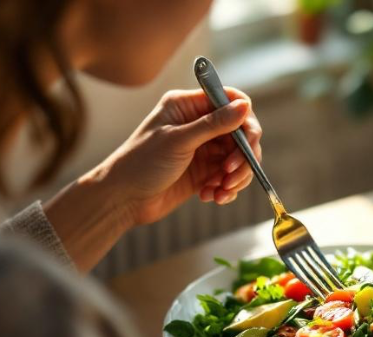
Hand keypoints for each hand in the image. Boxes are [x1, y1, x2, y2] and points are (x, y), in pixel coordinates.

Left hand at [100, 88, 261, 225]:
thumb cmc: (141, 163)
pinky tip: (211, 197)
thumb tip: (245, 106)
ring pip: (238, 158)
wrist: (123, 199)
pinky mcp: (205, 172)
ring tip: (220, 191)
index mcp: (188, 106)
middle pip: (240, 132)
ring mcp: (203, 149)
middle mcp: (199, 124)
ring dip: (236, 176)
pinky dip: (226, 189)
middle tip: (232, 174)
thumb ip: (214, 124)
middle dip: (242, 156)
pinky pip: (229, 177)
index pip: (229, 100)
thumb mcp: (179, 141)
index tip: (249, 140)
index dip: (244, 119)